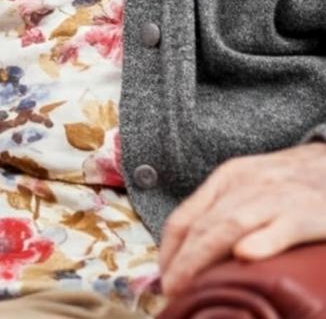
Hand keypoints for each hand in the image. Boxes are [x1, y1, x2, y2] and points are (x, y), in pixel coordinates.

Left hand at [158, 144, 325, 294]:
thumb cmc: (290, 183)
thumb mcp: (251, 187)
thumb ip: (225, 212)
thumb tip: (193, 254)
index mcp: (227, 179)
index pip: (185, 217)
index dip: (168, 251)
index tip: (162, 278)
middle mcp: (245, 185)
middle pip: (203, 226)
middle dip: (182, 262)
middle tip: (172, 292)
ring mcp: (276, 198)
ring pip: (230, 226)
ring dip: (204, 259)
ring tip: (191, 288)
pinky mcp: (308, 212)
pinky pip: (281, 227)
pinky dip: (262, 241)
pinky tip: (245, 257)